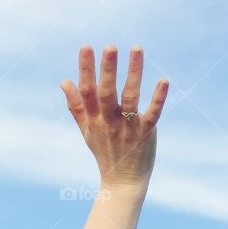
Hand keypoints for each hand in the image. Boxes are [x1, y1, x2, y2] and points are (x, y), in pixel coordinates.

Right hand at [60, 45, 167, 190]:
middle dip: (107, 70)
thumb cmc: (105, 151)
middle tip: (110, 47)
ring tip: (136, 48)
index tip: (86, 47)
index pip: (87, 92)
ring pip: (130, 98)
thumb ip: (76, 106)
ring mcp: (128, 128)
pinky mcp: (146, 133)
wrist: (122, 181)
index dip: (86, 70)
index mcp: (94, 120)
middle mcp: (109, 122)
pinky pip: (152, 114)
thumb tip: (64, 81)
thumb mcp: (87, 130)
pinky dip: (158, 98)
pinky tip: (163, 80)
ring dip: (134, 73)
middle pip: (106, 94)